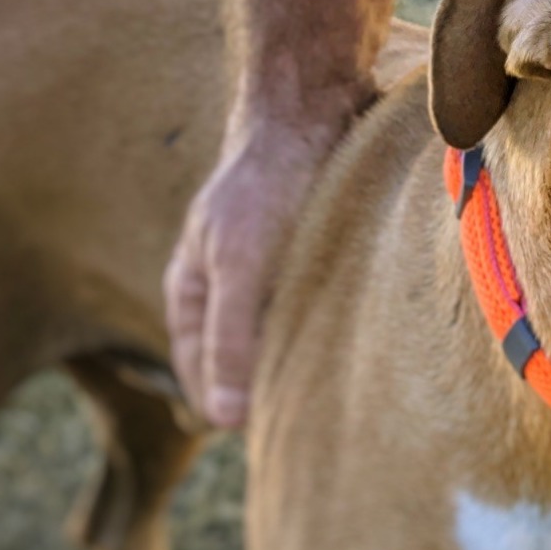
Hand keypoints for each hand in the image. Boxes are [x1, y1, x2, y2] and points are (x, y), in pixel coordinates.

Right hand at [164, 116, 334, 428]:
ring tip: (336, 402)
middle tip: (306, 434)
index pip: (197, 373)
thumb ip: (231, 338)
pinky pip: (311, 312)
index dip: (226, 409)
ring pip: (277, 338)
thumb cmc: (270, 182)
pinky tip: (359, 352)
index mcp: (191, 290)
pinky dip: (327, 335)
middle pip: (237, 360)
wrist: (312, 108)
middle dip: (265, 393)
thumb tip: (223, 419)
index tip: (269, 441)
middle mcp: (224, 286)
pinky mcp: (307, 258)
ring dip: (300, 366)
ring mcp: (264, 272)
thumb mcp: (242, 264)